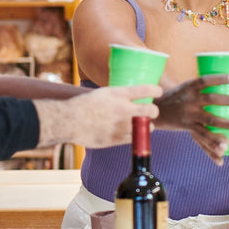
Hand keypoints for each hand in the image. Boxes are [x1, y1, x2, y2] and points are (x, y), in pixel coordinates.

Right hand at [37, 85, 159, 147]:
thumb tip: (130, 98)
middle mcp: (124, 109)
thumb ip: (118, 96)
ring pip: (147, 127)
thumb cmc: (84, 105)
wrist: (70, 120)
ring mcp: (122, 125)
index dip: (156, 91)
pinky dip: (135, 136)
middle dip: (154, 111)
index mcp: (120, 94)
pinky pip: (135, 138)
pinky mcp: (118, 139)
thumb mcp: (103, 93)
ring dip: (147, 126)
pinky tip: (131, 133)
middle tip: (151, 112)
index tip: (158, 92)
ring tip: (142, 125)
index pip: (147, 90)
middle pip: (152, 110)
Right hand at [155, 74, 228, 164]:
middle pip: (212, 99)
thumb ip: (202, 88)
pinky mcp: (188, 127)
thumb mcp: (185, 87)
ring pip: (211, 120)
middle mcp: (189, 100)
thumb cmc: (176, 96)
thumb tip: (227, 83)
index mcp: (189, 86)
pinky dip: (214, 146)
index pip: (206, 80)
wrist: (155, 111)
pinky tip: (224, 153)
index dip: (220, 78)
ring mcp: (189, 115)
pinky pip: (203, 137)